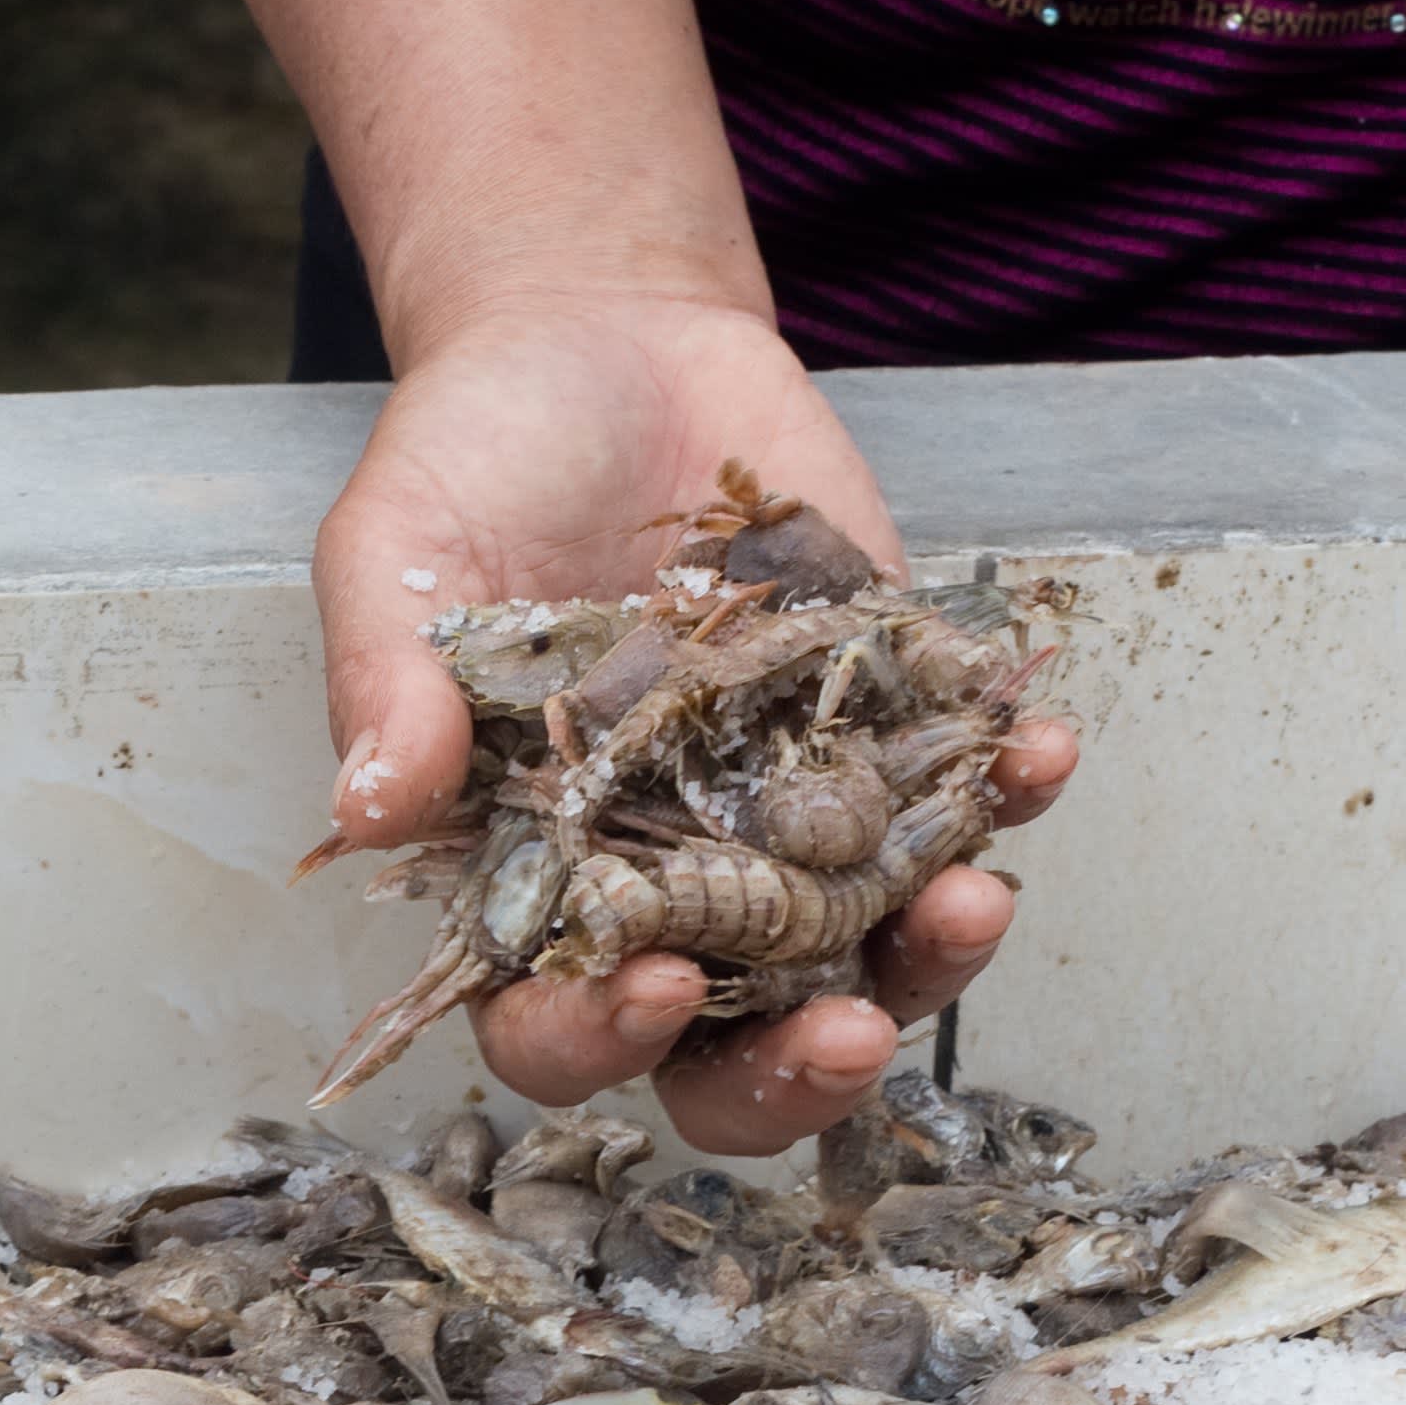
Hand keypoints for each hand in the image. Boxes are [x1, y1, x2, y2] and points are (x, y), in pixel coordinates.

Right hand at [308, 288, 1074, 1152]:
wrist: (602, 339)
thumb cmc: (475, 462)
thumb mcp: (397, 555)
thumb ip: (385, 685)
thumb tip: (369, 809)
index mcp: (535, 885)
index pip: (558, 1028)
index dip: (605, 1036)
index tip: (662, 984)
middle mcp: (672, 883)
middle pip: (738, 1046)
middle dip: (802, 1066)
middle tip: (856, 1029)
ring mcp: (792, 821)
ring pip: (872, 949)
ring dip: (938, 949)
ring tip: (979, 892)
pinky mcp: (886, 728)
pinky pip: (960, 798)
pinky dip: (1008, 790)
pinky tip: (1036, 748)